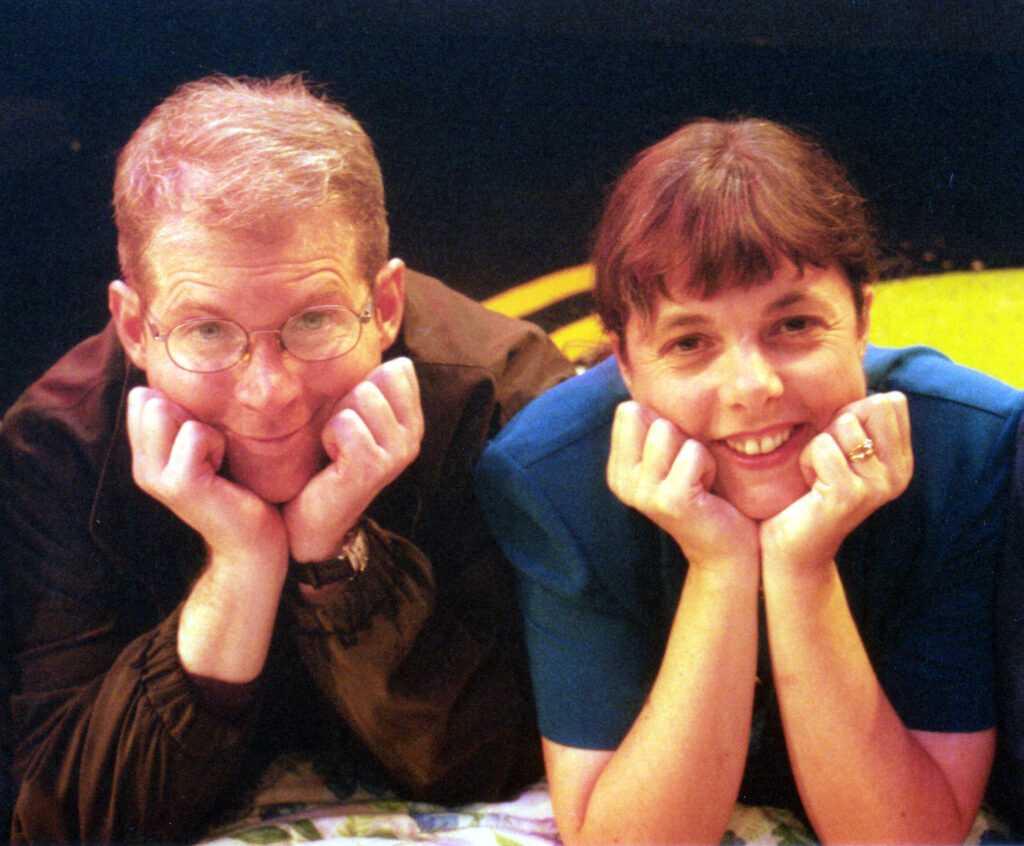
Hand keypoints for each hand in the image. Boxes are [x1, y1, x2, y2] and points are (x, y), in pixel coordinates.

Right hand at [125, 386, 286, 558]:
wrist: (255, 545)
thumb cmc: (244, 491)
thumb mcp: (211, 447)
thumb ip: (186, 419)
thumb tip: (162, 383)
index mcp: (147, 457)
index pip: (143, 398)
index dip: (182, 403)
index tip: (206, 438)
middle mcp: (143, 467)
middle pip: (151, 400)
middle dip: (193, 414)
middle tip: (216, 453)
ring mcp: (156, 476)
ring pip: (167, 412)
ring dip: (208, 430)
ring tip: (220, 462)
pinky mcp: (178, 484)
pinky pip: (194, 433)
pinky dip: (217, 445)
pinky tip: (224, 472)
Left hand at [283, 357, 423, 561]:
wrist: (314, 519)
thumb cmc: (329, 460)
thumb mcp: (355, 415)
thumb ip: (373, 387)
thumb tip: (395, 358)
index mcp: (412, 421)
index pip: (399, 369)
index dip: (365, 383)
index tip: (356, 414)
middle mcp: (413, 437)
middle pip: (378, 378)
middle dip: (348, 400)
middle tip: (343, 434)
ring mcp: (397, 454)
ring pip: (362, 397)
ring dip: (336, 419)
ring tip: (336, 446)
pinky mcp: (373, 468)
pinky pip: (346, 423)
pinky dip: (329, 437)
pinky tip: (332, 460)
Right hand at [607, 401, 758, 567]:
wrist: (724, 547)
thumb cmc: (702, 492)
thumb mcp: (670, 455)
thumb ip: (652, 427)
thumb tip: (638, 394)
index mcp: (618, 469)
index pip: (629, 410)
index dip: (662, 424)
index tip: (674, 458)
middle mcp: (622, 481)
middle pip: (646, 415)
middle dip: (678, 435)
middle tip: (688, 470)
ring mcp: (643, 493)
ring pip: (668, 430)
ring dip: (695, 450)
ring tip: (698, 479)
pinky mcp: (670, 501)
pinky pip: (693, 452)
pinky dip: (708, 466)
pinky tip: (707, 491)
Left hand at [761, 391, 912, 571]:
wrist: (793, 546)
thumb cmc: (809, 490)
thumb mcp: (838, 448)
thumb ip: (855, 417)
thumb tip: (861, 360)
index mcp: (901, 461)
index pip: (886, 401)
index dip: (850, 415)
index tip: (840, 449)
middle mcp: (898, 474)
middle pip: (867, 406)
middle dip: (834, 427)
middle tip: (826, 463)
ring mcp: (876, 486)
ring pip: (841, 425)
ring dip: (816, 447)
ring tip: (817, 477)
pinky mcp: (849, 495)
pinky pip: (822, 448)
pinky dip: (806, 462)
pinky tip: (809, 488)